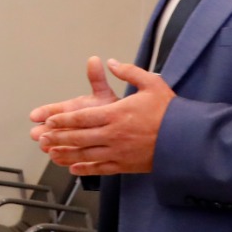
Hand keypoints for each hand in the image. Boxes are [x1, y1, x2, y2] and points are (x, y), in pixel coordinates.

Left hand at [28, 57, 171, 174]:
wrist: (189, 140)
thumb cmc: (170, 111)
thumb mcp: (152, 83)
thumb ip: (129, 71)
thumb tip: (110, 62)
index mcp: (117, 114)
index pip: (82, 117)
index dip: (63, 119)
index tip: (49, 120)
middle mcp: (114, 134)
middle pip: (79, 137)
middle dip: (58, 137)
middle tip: (42, 137)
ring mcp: (119, 152)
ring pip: (86, 154)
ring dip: (66, 154)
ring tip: (51, 153)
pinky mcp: (126, 165)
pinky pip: (101, 169)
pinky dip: (85, 169)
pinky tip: (73, 168)